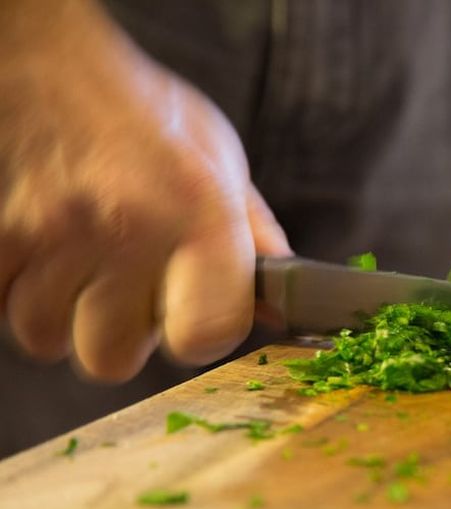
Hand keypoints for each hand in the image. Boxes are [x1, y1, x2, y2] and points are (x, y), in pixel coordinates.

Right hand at [0, 1, 289, 380]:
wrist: (56, 66)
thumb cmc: (149, 117)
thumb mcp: (223, 165)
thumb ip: (254, 241)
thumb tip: (280, 309)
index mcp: (199, 215)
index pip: (205, 335)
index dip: (203, 335)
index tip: (198, 314)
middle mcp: (127, 228)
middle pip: (113, 357)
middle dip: (124, 334)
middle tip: (133, 286)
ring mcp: (53, 233)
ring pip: (49, 337)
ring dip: (67, 314)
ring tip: (89, 264)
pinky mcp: (0, 235)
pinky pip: (3, 307)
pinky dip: (22, 292)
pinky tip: (52, 255)